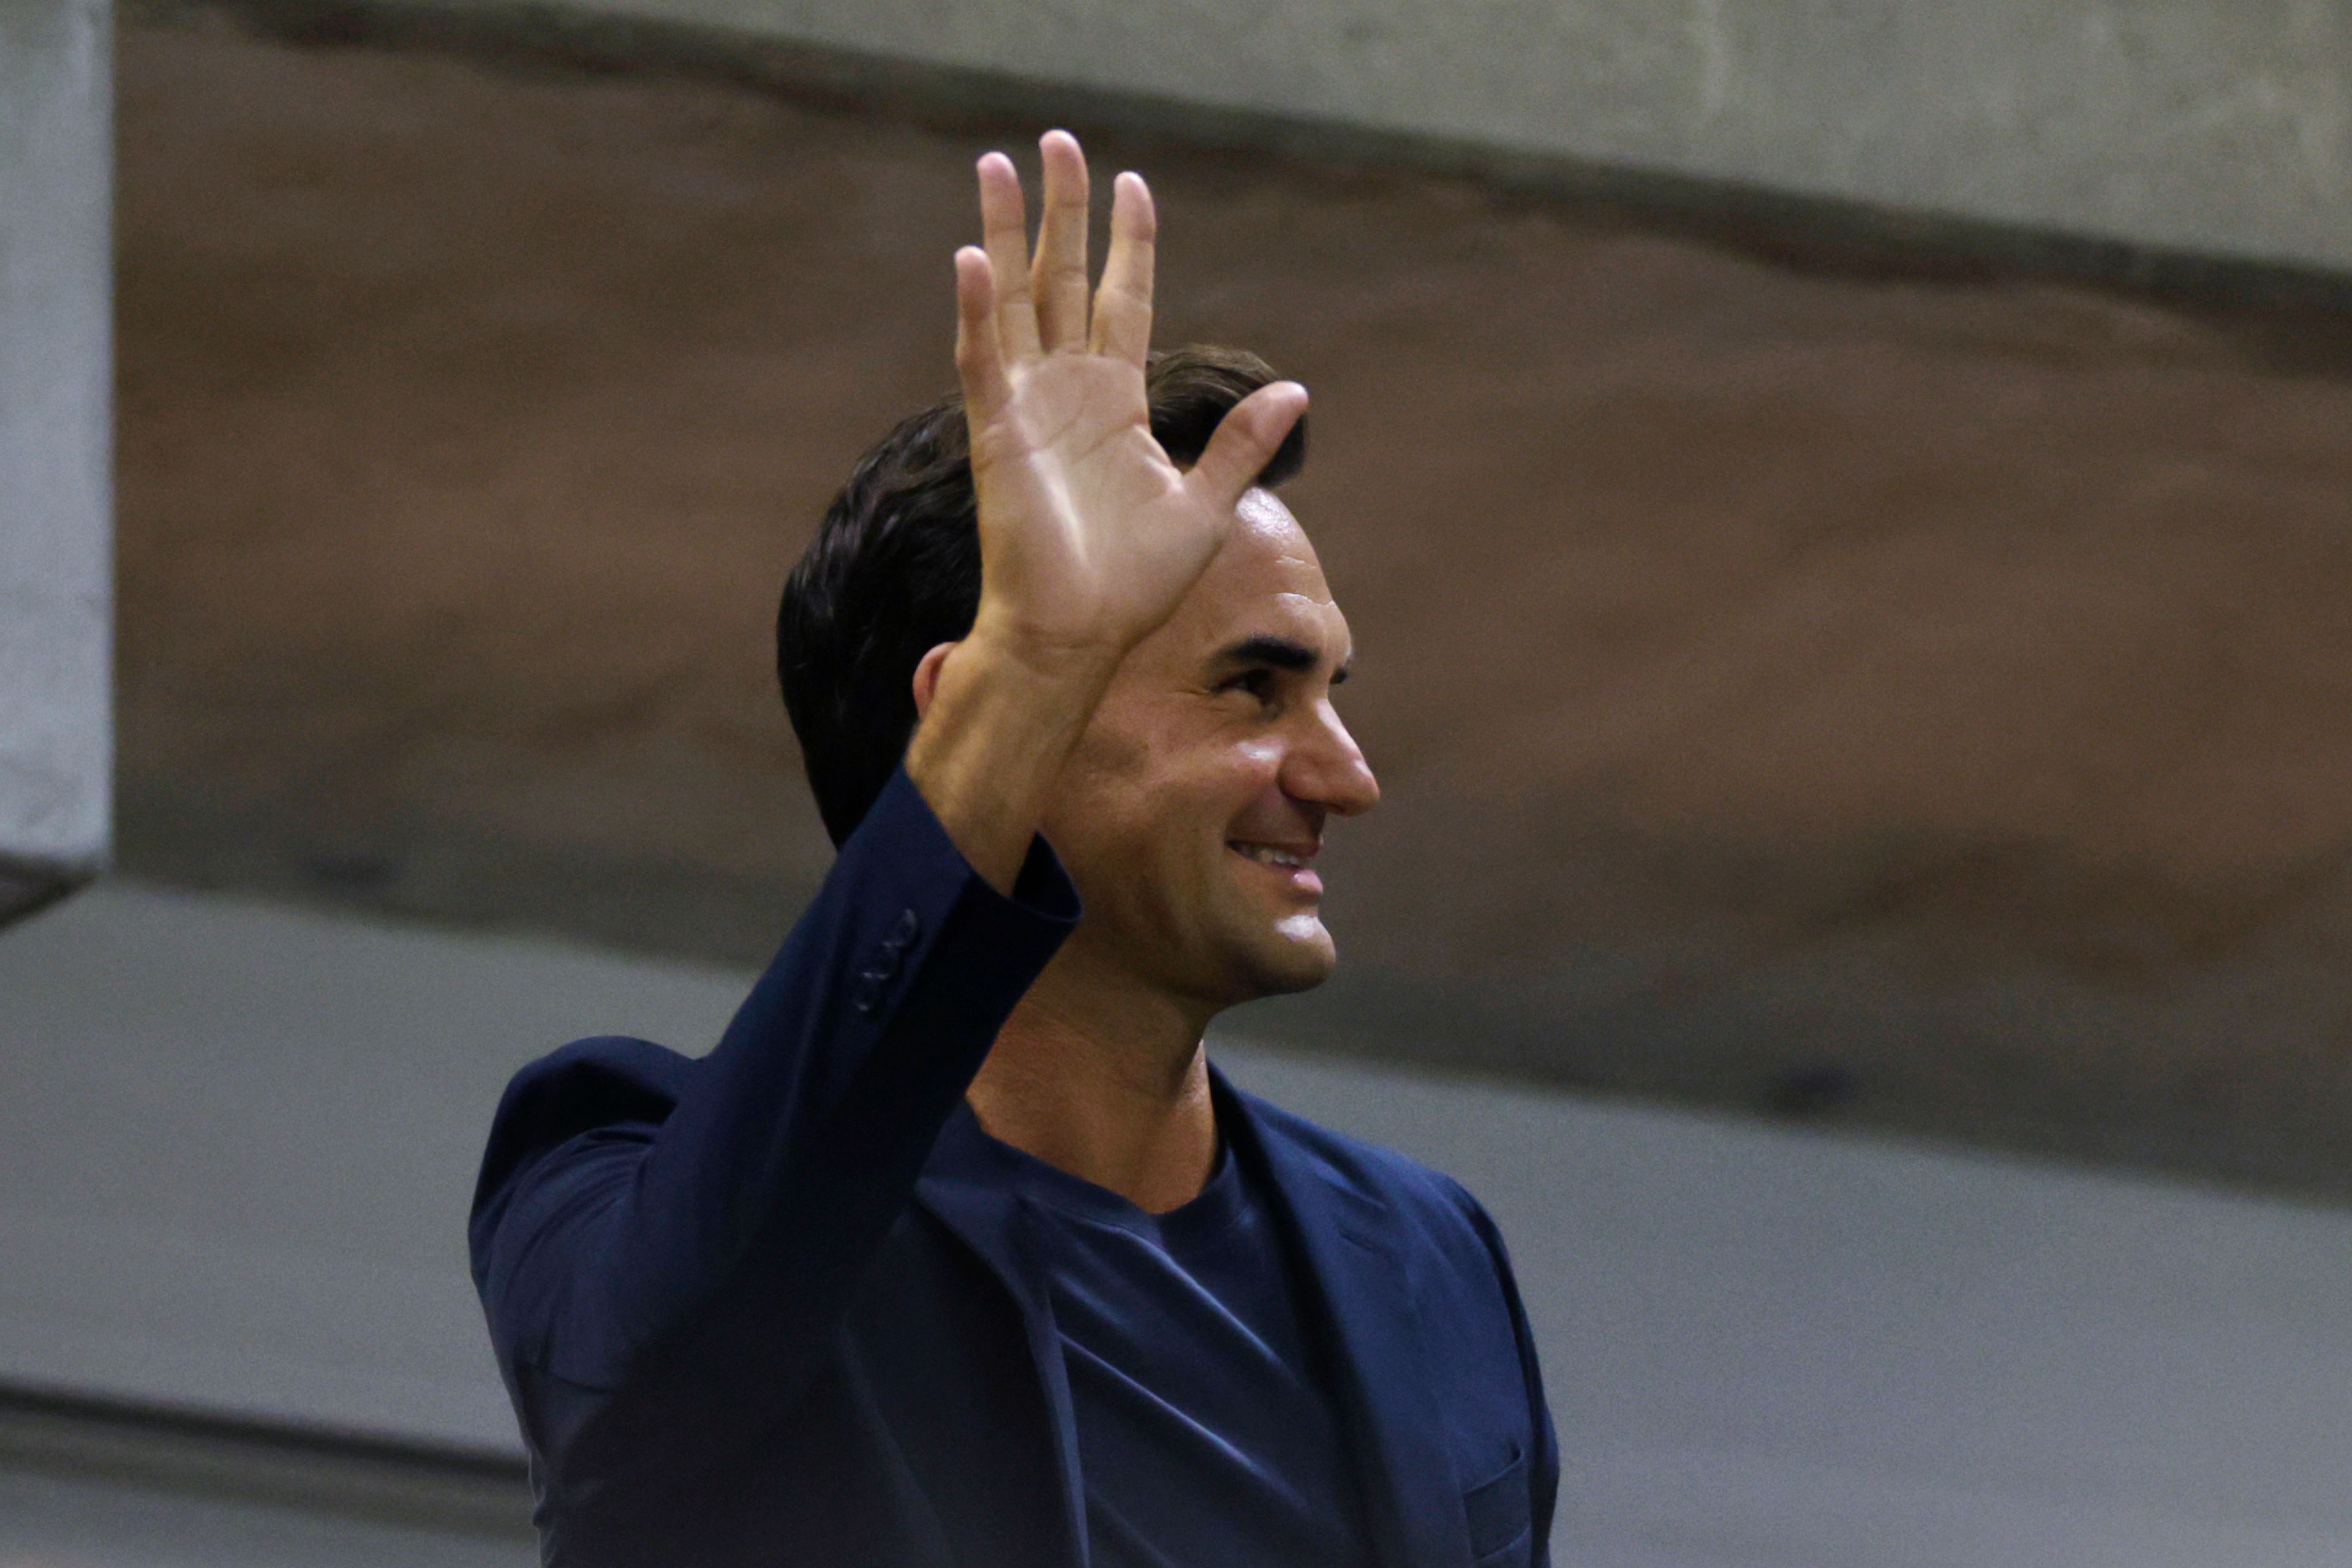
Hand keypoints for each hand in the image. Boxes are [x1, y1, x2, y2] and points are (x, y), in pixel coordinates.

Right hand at [953, 132, 1306, 668]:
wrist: (1079, 636)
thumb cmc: (1135, 584)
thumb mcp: (1207, 506)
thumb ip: (1241, 444)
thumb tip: (1295, 392)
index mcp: (1118, 402)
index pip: (1124, 300)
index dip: (1129, 243)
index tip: (1133, 185)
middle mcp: (1068, 391)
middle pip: (1062, 279)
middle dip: (1062, 210)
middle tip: (1057, 141)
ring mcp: (1027, 407)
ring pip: (1014, 300)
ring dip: (1005, 233)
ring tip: (999, 164)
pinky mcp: (997, 434)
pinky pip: (982, 361)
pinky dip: (976, 310)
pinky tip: (972, 258)